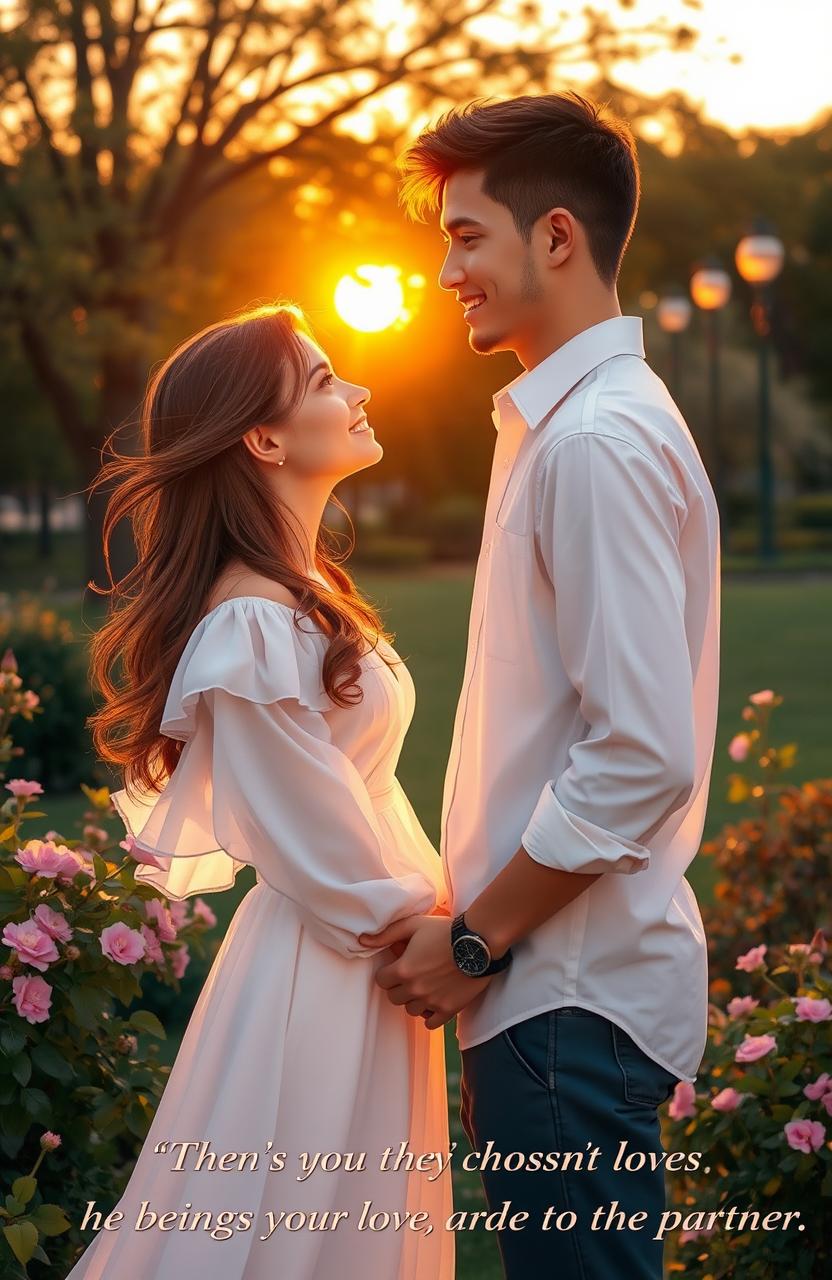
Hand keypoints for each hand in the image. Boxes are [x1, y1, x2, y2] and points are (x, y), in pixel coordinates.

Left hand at [359, 915, 493, 1030]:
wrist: (479, 942)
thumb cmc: (445, 931)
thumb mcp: (413, 925)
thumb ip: (386, 935)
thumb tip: (361, 940)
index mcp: (403, 970)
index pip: (381, 982)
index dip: (387, 973)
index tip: (397, 966)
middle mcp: (415, 989)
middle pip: (394, 998)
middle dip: (399, 986)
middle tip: (412, 975)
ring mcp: (432, 1002)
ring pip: (411, 1011)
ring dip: (415, 1000)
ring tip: (426, 985)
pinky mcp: (448, 1009)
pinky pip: (430, 1024)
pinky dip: (430, 1015)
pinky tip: (435, 1000)